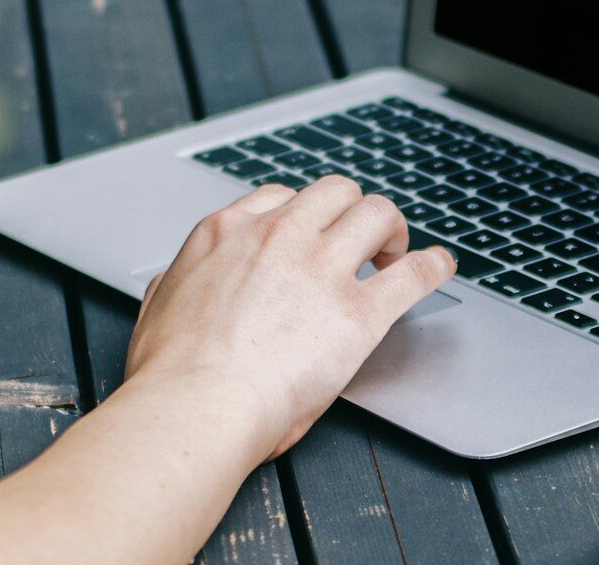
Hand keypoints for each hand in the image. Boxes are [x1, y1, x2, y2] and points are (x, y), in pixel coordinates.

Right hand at [123, 176, 456, 460]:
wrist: (194, 407)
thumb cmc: (170, 374)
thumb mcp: (156, 306)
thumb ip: (175, 284)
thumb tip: (173, 282)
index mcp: (227, 233)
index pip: (281, 197)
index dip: (303, 216)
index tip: (312, 233)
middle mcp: (279, 237)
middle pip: (335, 192)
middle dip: (351, 211)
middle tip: (359, 240)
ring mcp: (321, 270)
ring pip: (377, 214)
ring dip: (391, 230)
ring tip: (395, 252)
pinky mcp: (359, 312)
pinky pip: (414, 273)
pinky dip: (434, 265)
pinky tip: (441, 266)